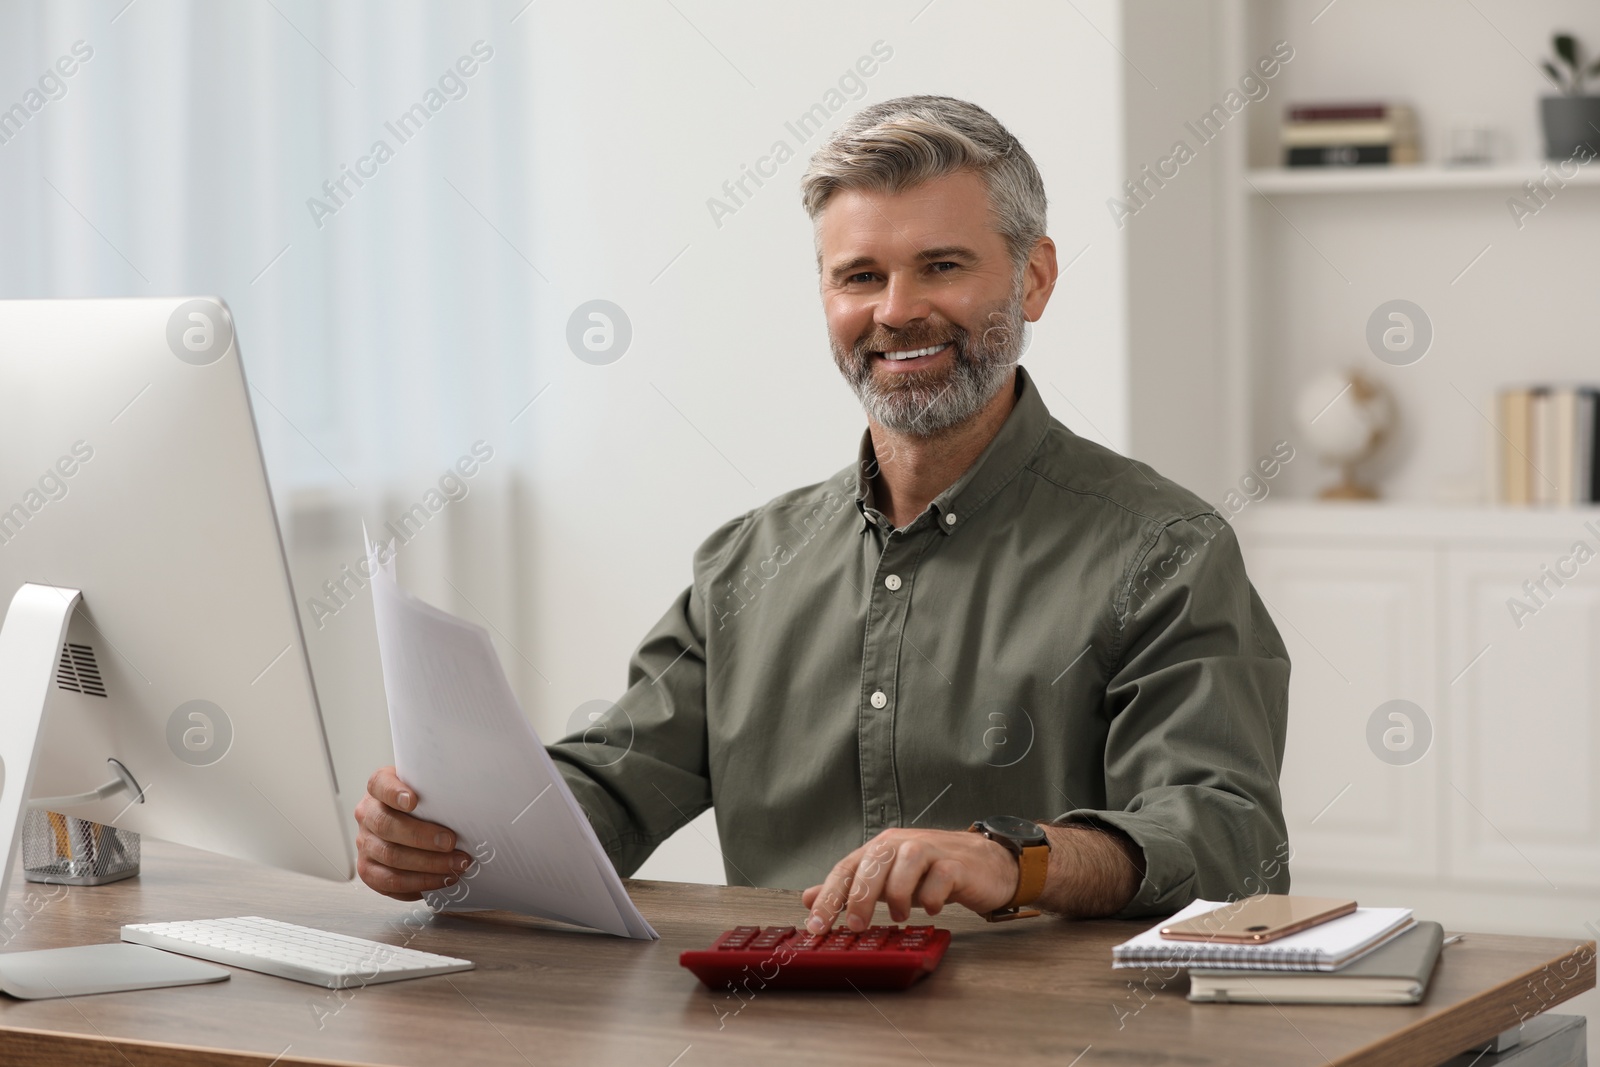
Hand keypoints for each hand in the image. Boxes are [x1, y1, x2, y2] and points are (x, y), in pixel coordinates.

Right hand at [353, 766, 473, 900]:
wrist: (410, 825)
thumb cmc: (425, 805)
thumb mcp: (428, 789)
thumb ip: (437, 789)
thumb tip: (471, 796)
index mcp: (378, 789)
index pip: (379, 784)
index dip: (393, 793)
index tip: (413, 801)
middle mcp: (367, 815)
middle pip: (387, 825)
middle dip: (422, 836)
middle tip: (450, 842)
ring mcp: (365, 844)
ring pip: (390, 856)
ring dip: (427, 864)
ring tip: (455, 864)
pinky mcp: (369, 870)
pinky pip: (390, 882)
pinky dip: (419, 883)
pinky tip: (441, 879)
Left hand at [800, 828, 1018, 932]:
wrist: (983, 864)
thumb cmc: (931, 873)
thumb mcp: (885, 880)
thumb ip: (849, 888)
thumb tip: (808, 898)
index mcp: (879, 849)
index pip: (846, 868)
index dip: (828, 897)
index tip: (816, 926)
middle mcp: (902, 844)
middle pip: (874, 862)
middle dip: (860, 896)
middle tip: (856, 926)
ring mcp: (931, 850)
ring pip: (907, 862)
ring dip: (899, 894)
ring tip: (899, 916)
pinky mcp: (957, 864)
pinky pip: (941, 875)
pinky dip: (932, 896)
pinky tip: (931, 909)